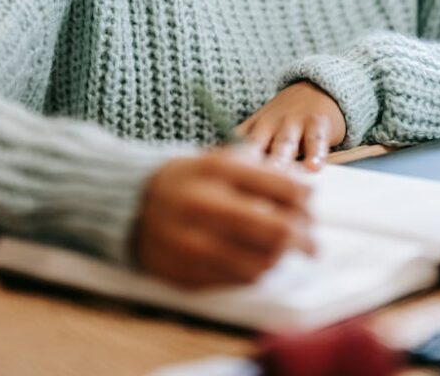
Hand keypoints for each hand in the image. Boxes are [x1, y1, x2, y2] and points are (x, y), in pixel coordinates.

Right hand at [134, 147, 315, 288]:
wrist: (127, 206)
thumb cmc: (183, 180)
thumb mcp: (215, 160)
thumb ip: (257, 170)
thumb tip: (302, 190)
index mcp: (216, 171)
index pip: (282, 188)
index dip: (305, 198)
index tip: (309, 202)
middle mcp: (206, 207)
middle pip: (278, 230)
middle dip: (304, 236)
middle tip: (312, 241)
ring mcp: (195, 245)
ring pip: (263, 262)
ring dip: (282, 257)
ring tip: (285, 251)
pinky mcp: (188, 273)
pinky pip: (239, 279)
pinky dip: (257, 271)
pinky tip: (259, 261)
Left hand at [235, 81, 346, 170]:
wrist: (315, 88)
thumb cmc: (284, 120)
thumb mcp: (261, 130)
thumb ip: (246, 150)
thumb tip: (227, 181)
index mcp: (253, 129)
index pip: (236, 146)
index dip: (229, 164)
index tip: (223, 182)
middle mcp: (269, 124)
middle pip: (256, 145)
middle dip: (250, 162)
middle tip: (245, 179)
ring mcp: (293, 122)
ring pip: (284, 142)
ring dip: (280, 157)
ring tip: (279, 174)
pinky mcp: (317, 122)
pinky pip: (315, 140)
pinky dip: (315, 154)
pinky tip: (314, 168)